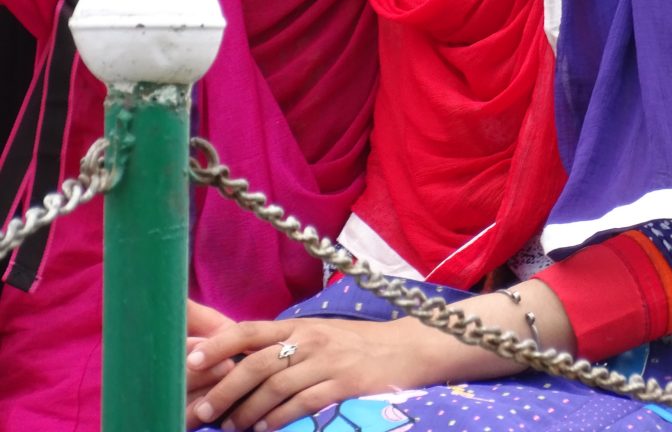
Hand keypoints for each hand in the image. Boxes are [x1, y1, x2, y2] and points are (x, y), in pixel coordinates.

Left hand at [185, 280, 572, 430]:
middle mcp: (308, 338)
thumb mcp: (319, 335)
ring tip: (229, 428)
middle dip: (224, 390)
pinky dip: (278, 419)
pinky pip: (302, 403)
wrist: (406, 348)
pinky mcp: (343, 383)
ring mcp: (326, 360)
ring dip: (246, 411)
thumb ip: (284, 345)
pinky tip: (264, 430)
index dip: (218, 346)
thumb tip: (240, 361)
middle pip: (254, 362)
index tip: (191, 362)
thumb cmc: (356, 345)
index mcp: (298, 324)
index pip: (248, 330)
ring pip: (274, 386)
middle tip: (201, 413)